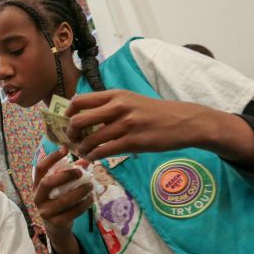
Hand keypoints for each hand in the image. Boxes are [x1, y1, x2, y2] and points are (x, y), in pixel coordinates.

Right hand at [33, 146, 92, 239]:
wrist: (56, 227)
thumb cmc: (58, 201)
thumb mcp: (61, 187)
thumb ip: (70, 174)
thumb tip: (86, 161)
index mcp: (36, 185)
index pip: (40, 168)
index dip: (52, 158)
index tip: (65, 149)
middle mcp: (38, 198)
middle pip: (47, 183)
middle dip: (65, 175)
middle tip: (80, 172)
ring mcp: (46, 211)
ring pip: (64, 200)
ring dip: (80, 191)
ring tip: (90, 185)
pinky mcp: (57, 222)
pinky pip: (73, 211)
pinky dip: (84, 204)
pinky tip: (90, 199)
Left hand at [65, 89, 214, 160]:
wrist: (184, 121)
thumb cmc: (155, 112)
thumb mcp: (131, 100)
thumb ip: (109, 106)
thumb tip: (83, 118)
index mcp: (115, 95)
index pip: (79, 100)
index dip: (68, 113)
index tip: (68, 122)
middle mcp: (118, 107)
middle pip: (79, 120)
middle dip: (70, 133)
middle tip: (73, 140)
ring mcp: (126, 125)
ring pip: (90, 139)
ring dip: (82, 148)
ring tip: (83, 152)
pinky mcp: (133, 142)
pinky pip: (104, 151)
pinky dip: (94, 156)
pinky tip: (94, 158)